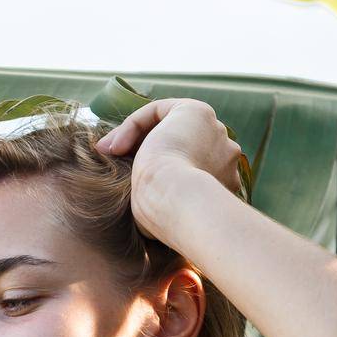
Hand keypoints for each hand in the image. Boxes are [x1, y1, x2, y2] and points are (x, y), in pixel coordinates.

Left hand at [95, 99, 245, 244]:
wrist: (178, 201)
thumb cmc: (167, 217)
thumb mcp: (166, 215)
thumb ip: (163, 204)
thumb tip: (142, 224)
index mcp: (222, 180)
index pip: (187, 168)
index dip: (154, 174)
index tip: (130, 188)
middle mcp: (226, 154)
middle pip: (181, 147)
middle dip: (149, 156)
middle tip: (119, 171)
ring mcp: (215, 132)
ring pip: (169, 129)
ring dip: (137, 141)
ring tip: (110, 156)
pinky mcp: (196, 112)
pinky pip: (159, 111)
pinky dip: (134, 125)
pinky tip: (115, 147)